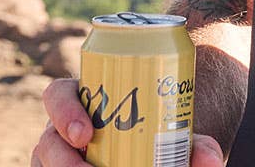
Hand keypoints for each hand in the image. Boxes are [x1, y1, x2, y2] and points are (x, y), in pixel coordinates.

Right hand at [32, 78, 223, 165]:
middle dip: (60, 158)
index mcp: (83, 98)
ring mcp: (60, 156)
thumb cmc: (158, 129)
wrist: (153, 146)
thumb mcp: (173, 129)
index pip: (57, 94)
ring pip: (44, 163)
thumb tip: (210, 159)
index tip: (86, 133)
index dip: (63, 111)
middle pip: (47, 140)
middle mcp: (63, 129)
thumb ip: (195, 143)